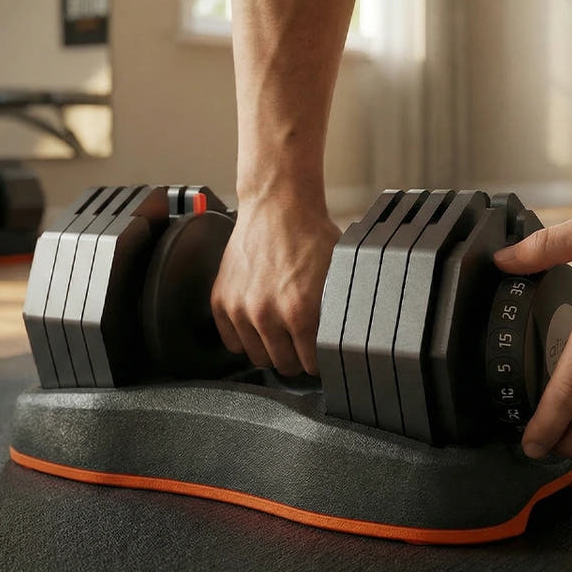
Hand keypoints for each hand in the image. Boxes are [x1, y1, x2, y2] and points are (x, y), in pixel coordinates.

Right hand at [211, 195, 340, 375]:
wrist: (278, 205)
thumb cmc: (311, 235)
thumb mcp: (339, 276)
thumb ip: (340, 312)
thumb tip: (350, 341)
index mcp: (300, 312)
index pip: (311, 365)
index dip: (320, 361)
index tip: (321, 355)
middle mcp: (266, 315)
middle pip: (284, 366)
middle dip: (297, 358)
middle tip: (303, 345)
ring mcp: (240, 309)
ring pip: (257, 358)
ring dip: (271, 350)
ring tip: (282, 334)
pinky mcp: (221, 301)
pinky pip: (231, 342)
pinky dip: (245, 338)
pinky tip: (260, 326)